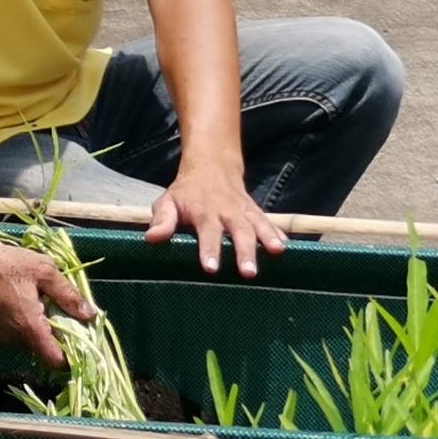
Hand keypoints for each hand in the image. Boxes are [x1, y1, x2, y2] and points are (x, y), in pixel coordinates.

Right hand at [0, 233, 86, 370]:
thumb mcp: (45, 272)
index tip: (84, 341)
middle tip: (69, 313)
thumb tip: (90, 314)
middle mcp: (15, 338)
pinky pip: (21, 334)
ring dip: (45, 329)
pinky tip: (32, 302)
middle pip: (46, 352)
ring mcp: (3, 335)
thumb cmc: (8, 264)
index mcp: (30, 328)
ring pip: (34, 342)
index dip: (73, 357)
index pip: (55, 361)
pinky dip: (31, 324)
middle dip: (61, 337)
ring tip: (48, 302)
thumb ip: (68, 295)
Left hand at [148, 159, 285, 277]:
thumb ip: (162, 220)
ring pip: (258, 225)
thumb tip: (152, 238)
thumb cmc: (186, 192)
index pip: (208, 231)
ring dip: (268, 239)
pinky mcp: (256, 212)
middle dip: (245, 251)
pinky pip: (268, 222)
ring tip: (277, 252)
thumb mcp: (168, 201)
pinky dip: (278, 234)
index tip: (211, 268)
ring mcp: (244, 211)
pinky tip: (285, 248)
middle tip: (249, 272)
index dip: (210, 250)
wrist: (212, 166)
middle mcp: (228, 211)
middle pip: (239, 231)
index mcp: (204, 211)